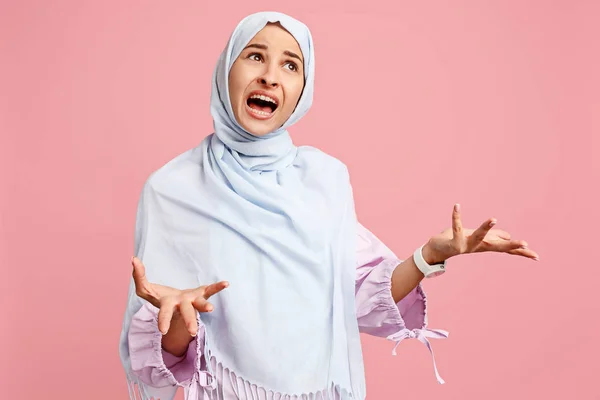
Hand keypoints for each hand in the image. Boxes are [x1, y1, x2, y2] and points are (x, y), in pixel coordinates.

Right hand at [131, 256, 228, 335]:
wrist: (175, 304)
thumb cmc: (159, 297)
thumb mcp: (145, 288)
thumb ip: (139, 275)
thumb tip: (133, 259)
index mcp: (168, 305)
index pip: (164, 313)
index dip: (163, 321)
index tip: (162, 331)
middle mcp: (181, 305)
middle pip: (186, 313)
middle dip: (189, 321)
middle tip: (193, 332)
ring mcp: (192, 300)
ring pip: (199, 304)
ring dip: (205, 306)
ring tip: (211, 309)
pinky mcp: (201, 293)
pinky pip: (210, 290)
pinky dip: (218, 287)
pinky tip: (226, 283)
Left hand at [422, 204, 539, 263]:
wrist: (437, 251)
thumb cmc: (459, 242)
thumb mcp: (477, 239)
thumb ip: (493, 238)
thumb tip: (507, 236)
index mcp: (486, 246)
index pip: (507, 249)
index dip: (521, 253)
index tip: (537, 257)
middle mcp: (478, 247)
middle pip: (498, 246)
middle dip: (512, 245)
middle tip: (526, 244)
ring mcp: (466, 245)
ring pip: (478, 236)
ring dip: (485, 227)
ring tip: (493, 218)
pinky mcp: (453, 241)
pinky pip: (455, 227)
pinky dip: (456, 216)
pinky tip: (457, 206)